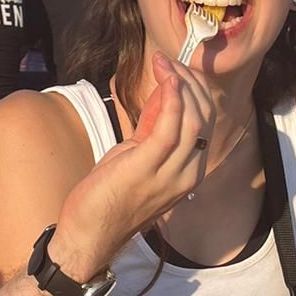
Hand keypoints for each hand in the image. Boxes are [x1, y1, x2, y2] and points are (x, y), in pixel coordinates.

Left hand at [51, 54, 214, 280]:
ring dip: (179, 83)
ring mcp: (171, 172)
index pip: (206, 123)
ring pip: (192, 117)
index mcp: (190, 172)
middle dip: (189, 82)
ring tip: (164, 63)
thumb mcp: (137, 156)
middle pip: (204, 116)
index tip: (176, 68)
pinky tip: (164, 78)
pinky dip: (171, 96)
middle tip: (168, 61)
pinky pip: (171, 124)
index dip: (196, 91)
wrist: (89, 234)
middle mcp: (188, 173)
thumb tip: (164, 96)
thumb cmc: (110, 196)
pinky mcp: (148, 165)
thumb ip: (154, 131)